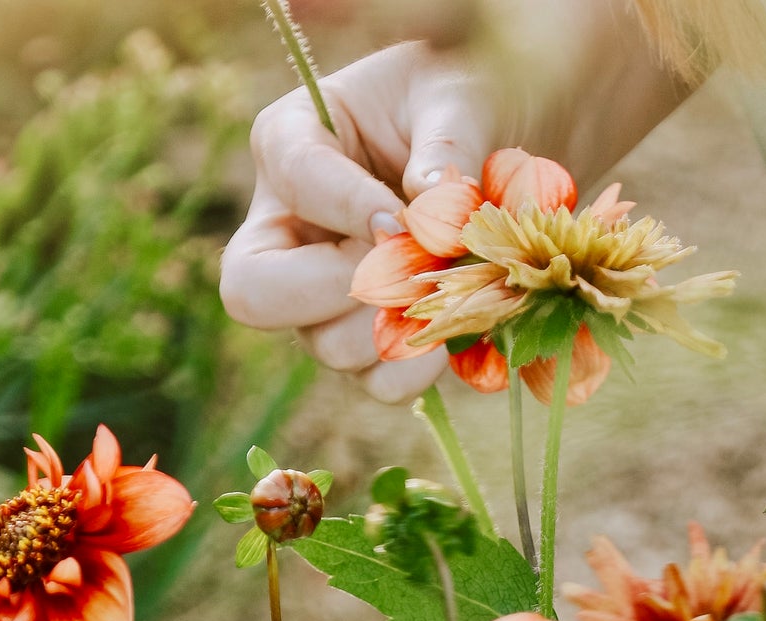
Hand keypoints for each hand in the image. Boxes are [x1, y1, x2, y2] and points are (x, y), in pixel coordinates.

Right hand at [219, 20, 686, 397]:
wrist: (510, 142)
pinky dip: (419, 367)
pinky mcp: (371, 341)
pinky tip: (454, 329)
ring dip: (393, 327)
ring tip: (447, 285)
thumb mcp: (460, 91)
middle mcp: (290, 230)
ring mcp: (323, 298)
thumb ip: (446, 141)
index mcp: (291, 143)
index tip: (407, 216)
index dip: (348, 208)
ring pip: (326, 346)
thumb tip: (429, 214)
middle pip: (255, 293)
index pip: (293, 183)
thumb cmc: (469, 95)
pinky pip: (377, 382)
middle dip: (332, 290)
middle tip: (402, 269)